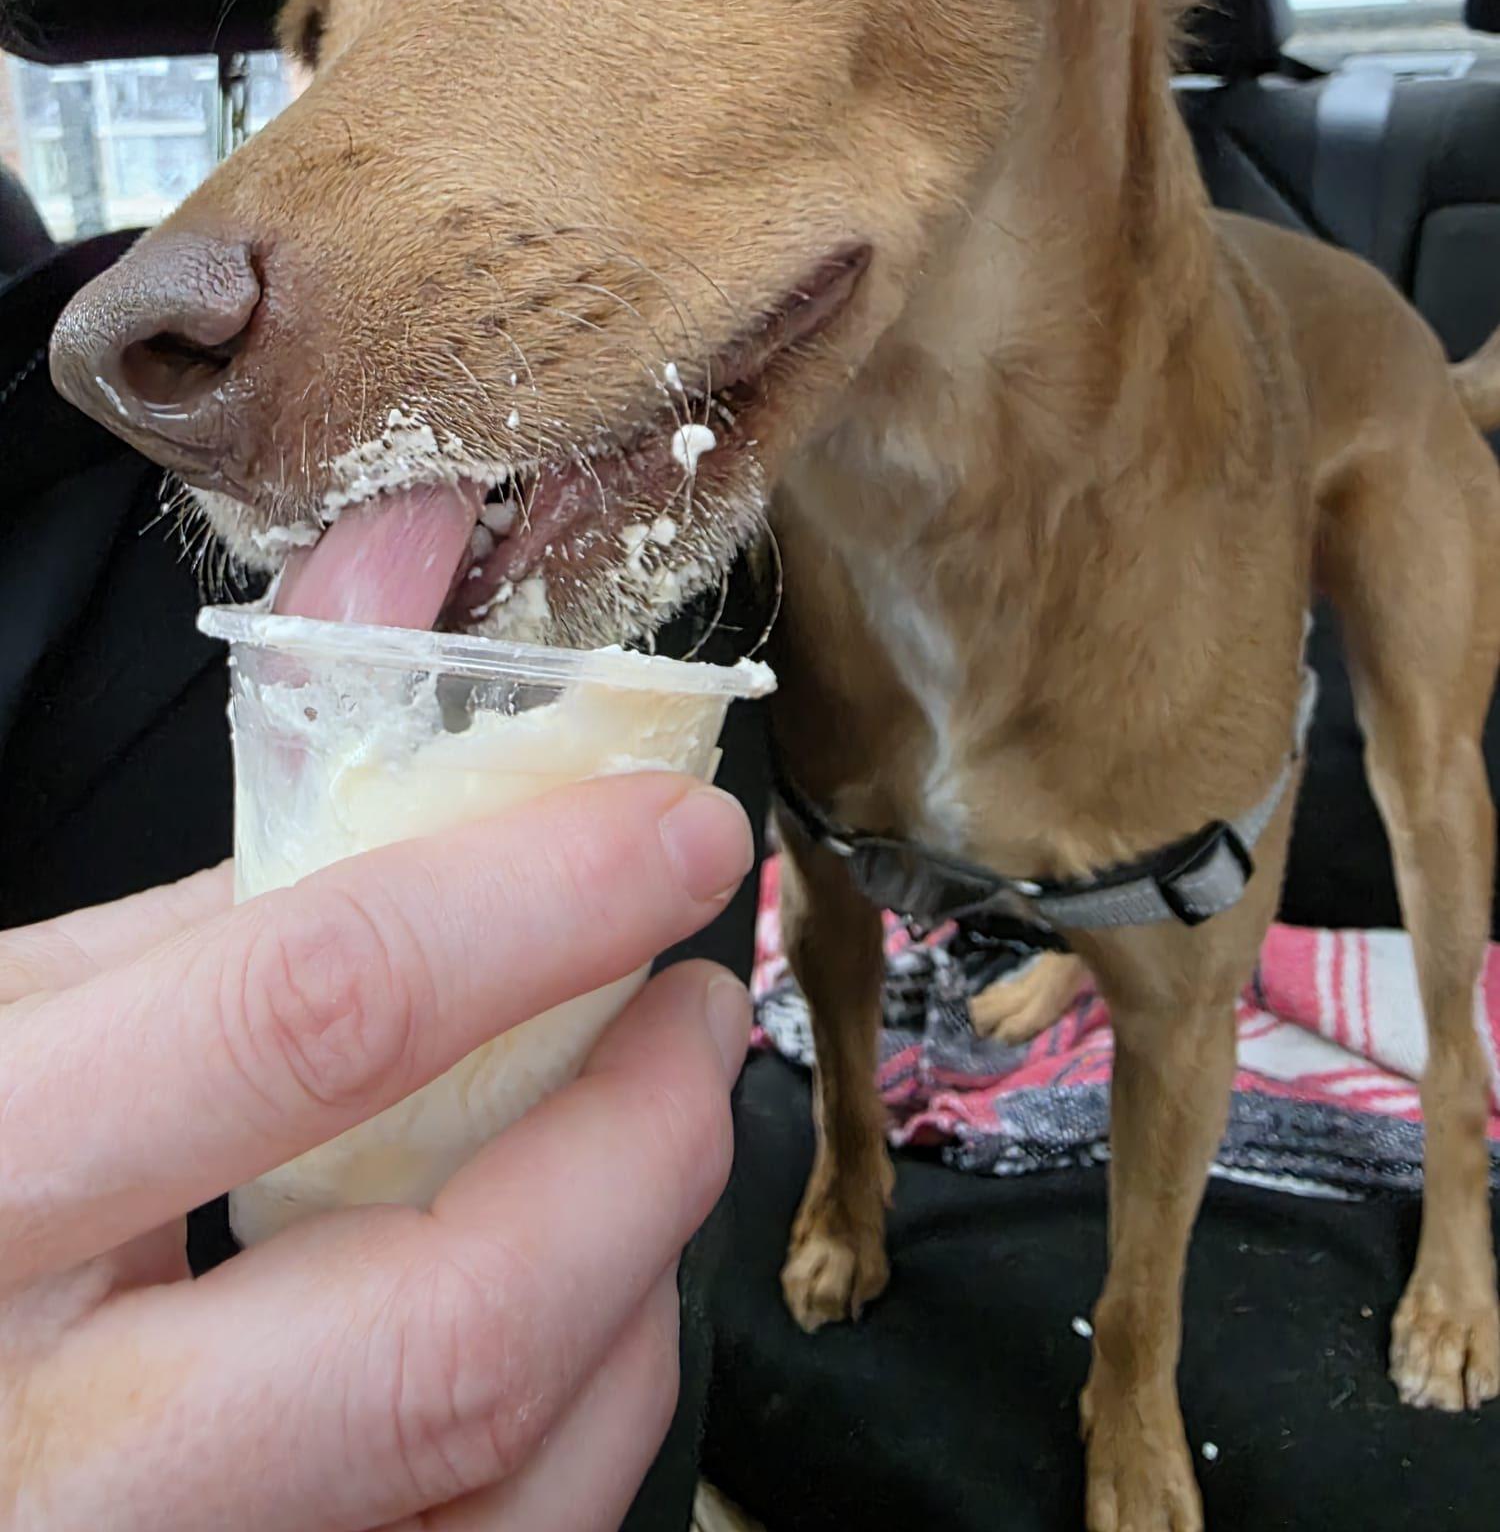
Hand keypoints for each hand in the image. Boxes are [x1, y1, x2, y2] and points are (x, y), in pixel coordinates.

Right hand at [0, 772, 753, 1530]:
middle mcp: (78, 1468)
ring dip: (640, 1277)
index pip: (313, 1027)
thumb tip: (466, 802)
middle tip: (692, 1010)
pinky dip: (582, 1406)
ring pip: (524, 1481)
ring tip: (643, 1138)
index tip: (673, 836)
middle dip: (647, 1141)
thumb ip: (220, 922)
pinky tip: (572, 1298)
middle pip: (464, 1334)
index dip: (538, 908)